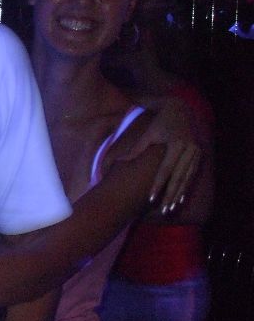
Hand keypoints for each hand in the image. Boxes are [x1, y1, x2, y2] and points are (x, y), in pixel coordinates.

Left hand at [118, 97, 200, 214]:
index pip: (165, 169)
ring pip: (187, 178)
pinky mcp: (199, 154)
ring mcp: (196, 152)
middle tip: (164, 210)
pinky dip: (186, 187)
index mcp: (176, 144)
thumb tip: (121, 161)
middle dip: (171, 195)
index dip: (158, 185)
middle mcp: (189, 149)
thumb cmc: (160, 122)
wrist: (180, 110)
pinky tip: (181, 199)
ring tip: (171, 208)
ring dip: (179, 195)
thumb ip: (137, 149)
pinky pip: (192, 175)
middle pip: (178, 178)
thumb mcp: (149, 134)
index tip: (151, 198)